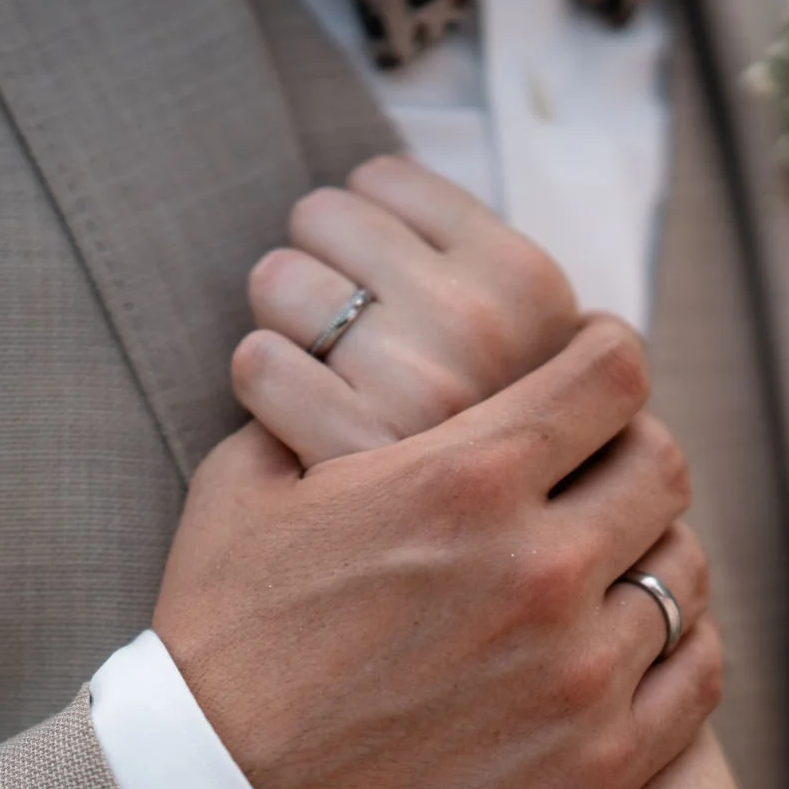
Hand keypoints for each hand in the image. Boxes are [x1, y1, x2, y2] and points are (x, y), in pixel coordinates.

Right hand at [154, 318, 721, 788]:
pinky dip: (677, 642)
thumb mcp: (244, 495)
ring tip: (611, 560)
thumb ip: (316, 416)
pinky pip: (695, 671)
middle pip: (663, 465)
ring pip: (686, 569)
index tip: (596, 367)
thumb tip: (352, 380)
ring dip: (654, 549)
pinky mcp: (599, 768)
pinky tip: (632, 640)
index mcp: (462, 480)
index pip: (610, 376)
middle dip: (632, 450)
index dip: (607, 356)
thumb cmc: (221, 653)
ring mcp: (580, 673)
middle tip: (599, 468)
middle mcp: (541, 567)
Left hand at [234, 155, 578, 468]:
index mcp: (533, 284)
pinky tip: (294, 423)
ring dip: (283, 325)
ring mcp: (420, 384)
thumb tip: (381, 188)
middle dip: (316, 267)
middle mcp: (483, 323)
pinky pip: (255, 364)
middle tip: (341, 331)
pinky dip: (265, 388)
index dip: (361, 230)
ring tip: (322, 373)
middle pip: (321, 215)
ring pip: (277, 279)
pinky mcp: (350, 451)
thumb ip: (488, 281)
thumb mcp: (533, 357)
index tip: (377, 281)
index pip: (381, 180)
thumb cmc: (501, 461)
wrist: (504, 608)